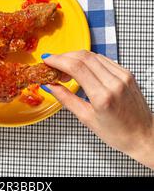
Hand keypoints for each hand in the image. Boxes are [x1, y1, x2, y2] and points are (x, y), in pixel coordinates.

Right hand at [41, 51, 153, 168]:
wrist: (144, 135)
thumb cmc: (118, 133)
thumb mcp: (87, 119)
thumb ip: (66, 99)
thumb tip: (50, 86)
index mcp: (103, 97)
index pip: (76, 68)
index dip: (58, 60)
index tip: (47, 59)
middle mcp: (114, 83)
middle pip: (83, 57)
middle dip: (64, 56)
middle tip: (53, 63)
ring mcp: (123, 76)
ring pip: (93, 55)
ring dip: (76, 57)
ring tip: (66, 68)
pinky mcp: (127, 72)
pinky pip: (104, 59)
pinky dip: (89, 60)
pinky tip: (83, 68)